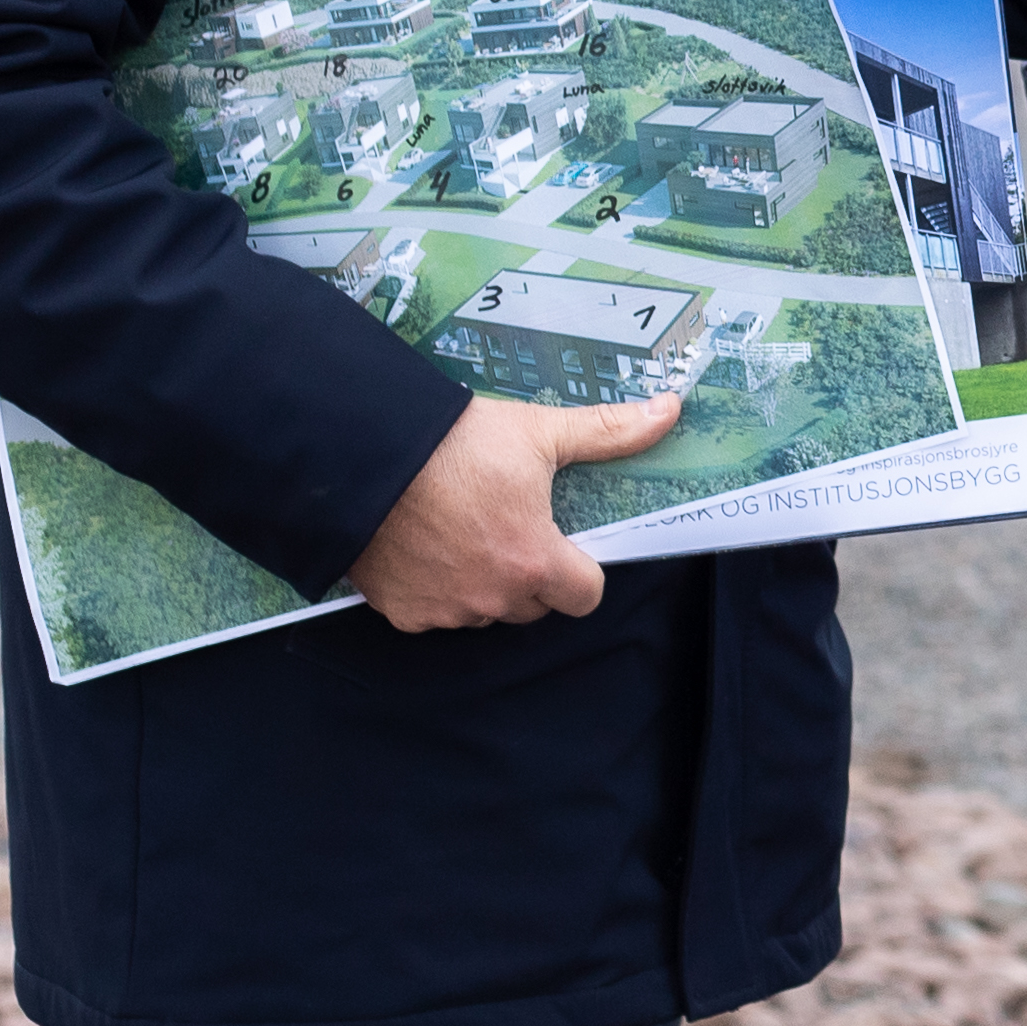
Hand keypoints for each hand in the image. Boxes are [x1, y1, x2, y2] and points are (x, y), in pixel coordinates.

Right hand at [344, 390, 680, 631]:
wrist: (359, 455)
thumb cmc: (451, 445)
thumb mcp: (537, 432)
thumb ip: (608, 432)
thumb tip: (667, 413)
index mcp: (534, 561)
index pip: (584, 596)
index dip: (580, 570)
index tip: (564, 542)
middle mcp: (492, 597)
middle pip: (533, 603)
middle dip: (530, 571)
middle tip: (508, 522)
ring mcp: (444, 610)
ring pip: (484, 609)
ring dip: (482, 581)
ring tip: (463, 526)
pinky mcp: (402, 612)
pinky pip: (435, 611)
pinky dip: (435, 587)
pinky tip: (426, 544)